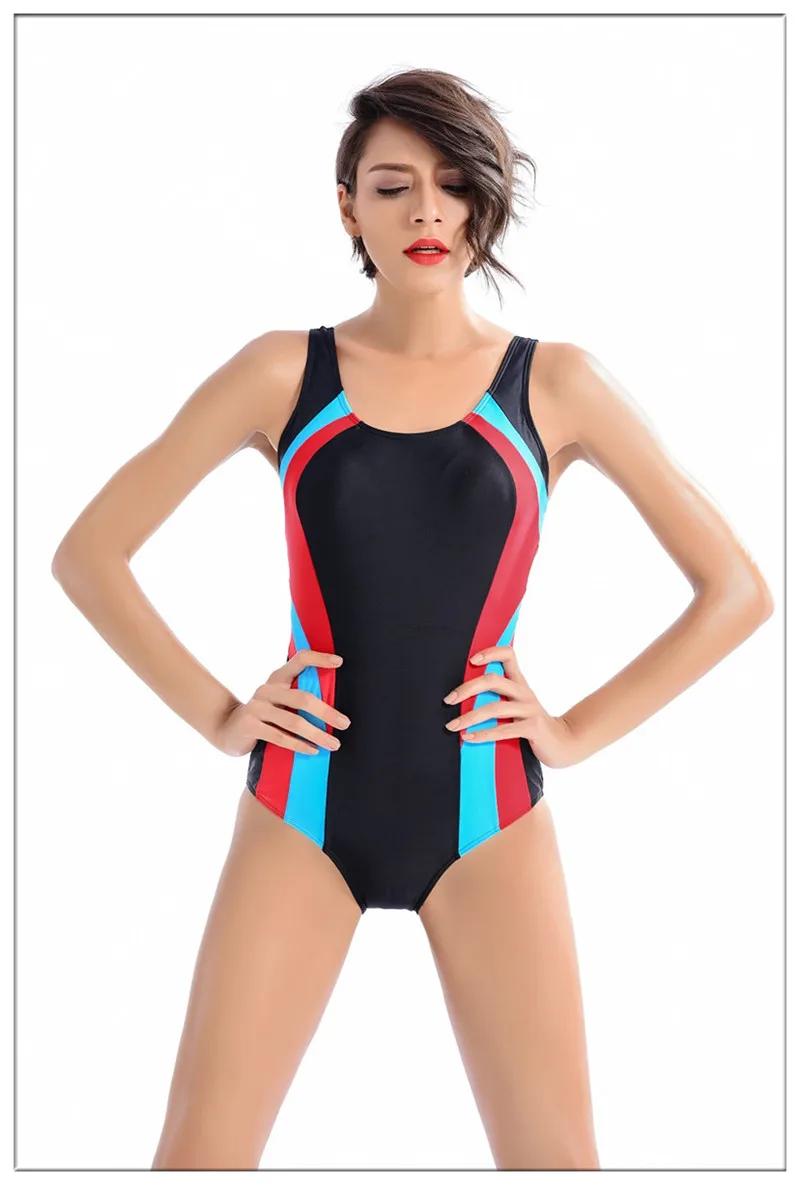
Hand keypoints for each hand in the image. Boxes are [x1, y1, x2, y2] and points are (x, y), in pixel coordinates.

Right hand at [214, 649, 350, 757]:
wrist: (227, 729)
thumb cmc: (263, 715)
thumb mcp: (278, 700)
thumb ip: (297, 697)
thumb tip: (334, 707)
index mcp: (277, 678)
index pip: (299, 660)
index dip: (319, 658)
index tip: (340, 662)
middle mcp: (267, 689)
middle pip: (302, 698)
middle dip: (326, 712)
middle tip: (345, 724)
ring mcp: (257, 707)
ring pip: (294, 721)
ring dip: (317, 734)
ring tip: (334, 744)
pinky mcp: (250, 726)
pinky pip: (280, 737)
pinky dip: (299, 745)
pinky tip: (313, 750)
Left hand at [443, 645, 578, 769]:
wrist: (564, 745)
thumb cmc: (533, 726)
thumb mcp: (519, 707)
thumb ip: (500, 699)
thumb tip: (465, 698)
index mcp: (520, 684)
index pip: (508, 655)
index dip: (490, 653)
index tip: (471, 660)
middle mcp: (525, 693)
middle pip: (493, 680)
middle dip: (467, 689)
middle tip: (449, 700)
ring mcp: (530, 710)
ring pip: (494, 708)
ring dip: (469, 717)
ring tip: (452, 725)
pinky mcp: (533, 728)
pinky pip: (503, 730)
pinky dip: (483, 734)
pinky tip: (468, 738)